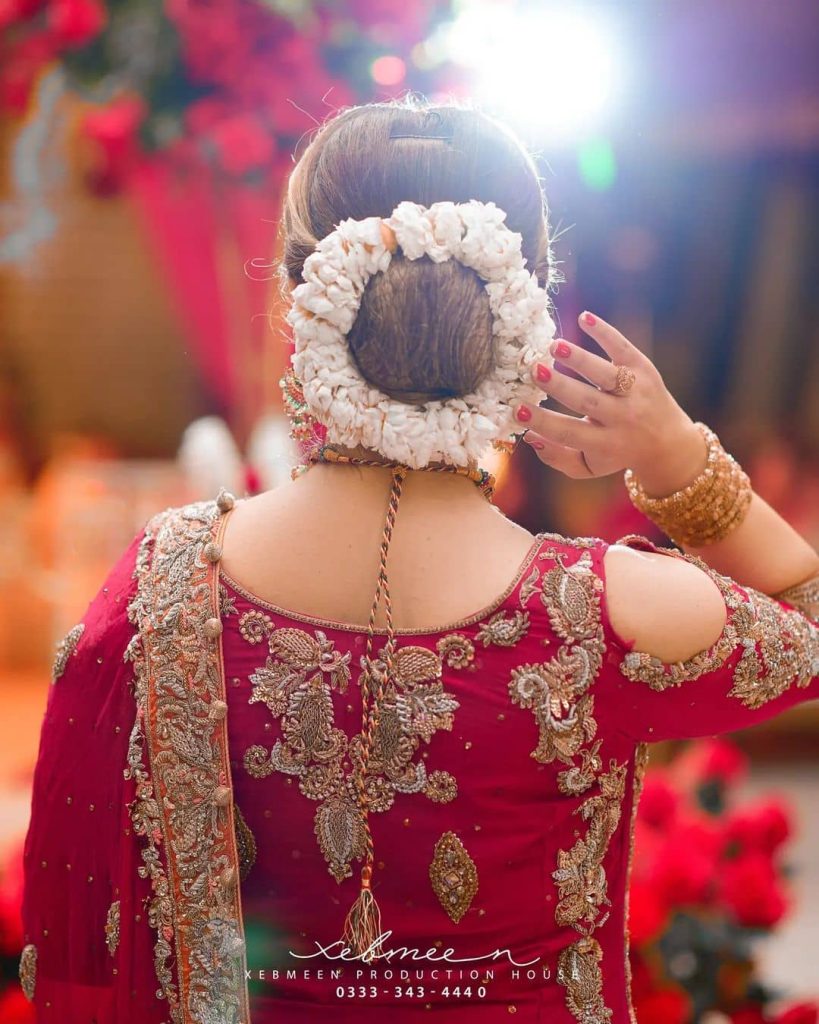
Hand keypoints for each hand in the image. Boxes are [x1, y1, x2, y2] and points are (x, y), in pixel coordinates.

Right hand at [518, 311, 707, 496]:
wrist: (668, 443)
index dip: (543, 422)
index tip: (518, 409)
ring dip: (581, 359)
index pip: (570, 432)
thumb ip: (557, 457)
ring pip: (607, 374)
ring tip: (555, 346)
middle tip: (534, 371)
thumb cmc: (615, 452)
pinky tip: (584, 317)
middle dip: (560, 386)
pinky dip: (605, 332)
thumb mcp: (588, 466)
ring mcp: (636, 392)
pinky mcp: (645, 369)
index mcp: (606, 444)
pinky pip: (624, 348)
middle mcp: (623, 419)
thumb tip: (529, 436)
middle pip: (588, 401)